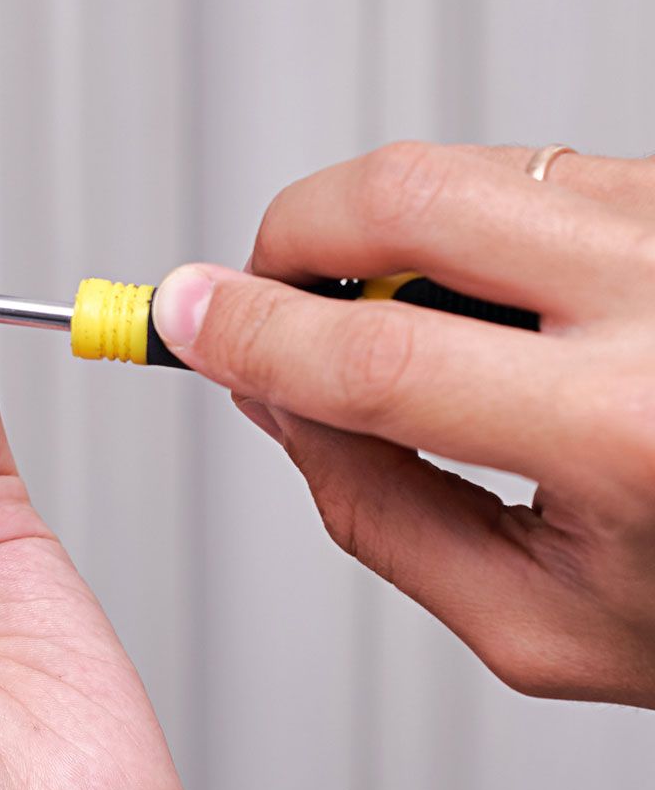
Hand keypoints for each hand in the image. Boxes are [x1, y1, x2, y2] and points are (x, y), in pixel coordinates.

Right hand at [152, 143, 654, 705]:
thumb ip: (378, 511)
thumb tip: (272, 399)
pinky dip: (486, 230)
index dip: (249, 330)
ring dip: (395, 236)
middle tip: (269, 294)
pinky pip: (547, 173)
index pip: (379, 356)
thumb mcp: (540, 620)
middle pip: (411, 197)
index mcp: (632, 438)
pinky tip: (528, 314)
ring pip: (473, 169)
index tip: (180, 315)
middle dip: (294, 233)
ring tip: (441, 337)